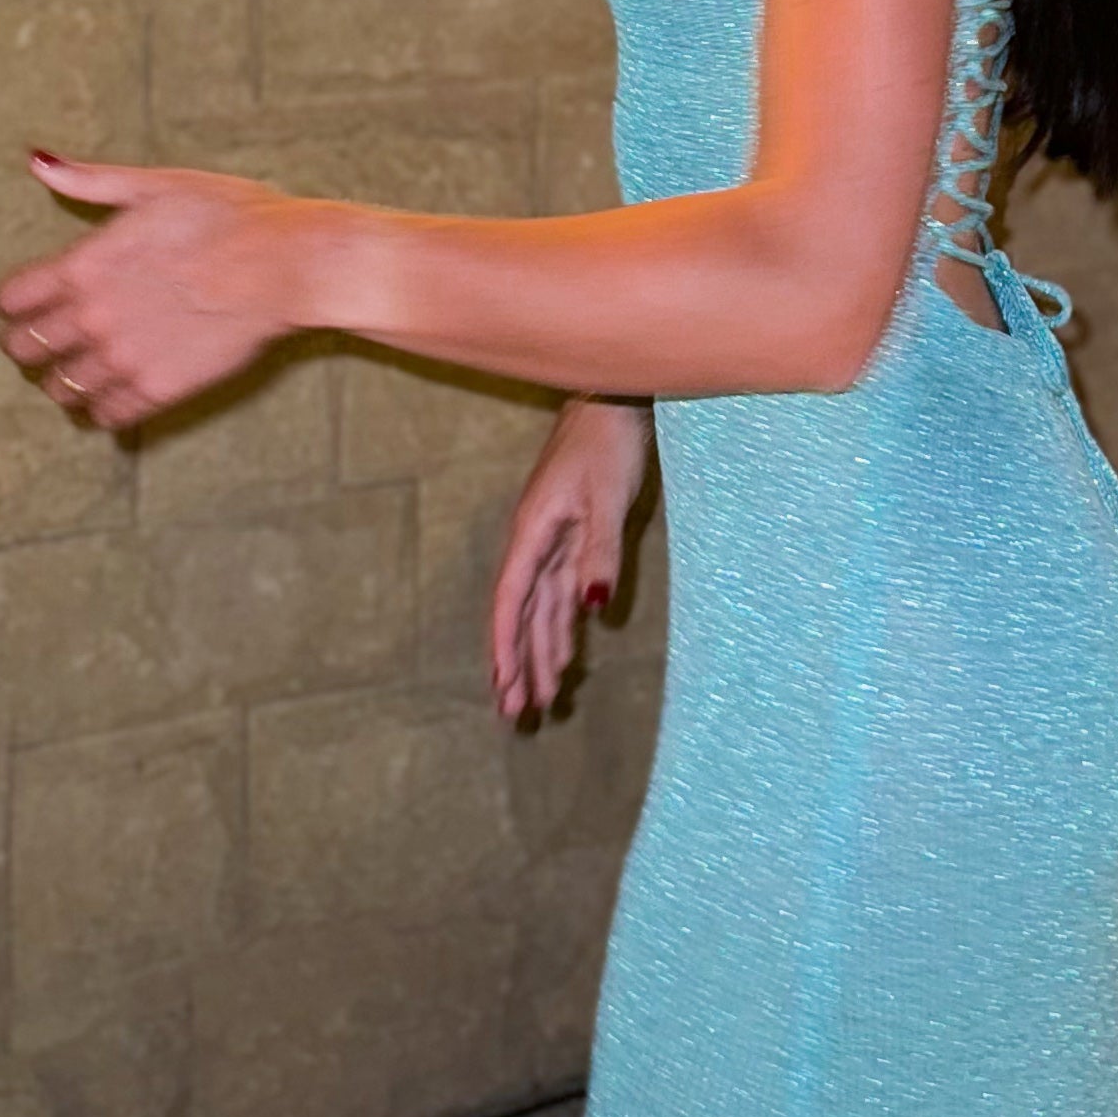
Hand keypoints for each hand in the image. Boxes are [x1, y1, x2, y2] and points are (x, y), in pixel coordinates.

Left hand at [0, 152, 307, 431]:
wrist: (286, 264)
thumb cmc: (230, 215)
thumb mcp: (157, 184)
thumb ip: (90, 180)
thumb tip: (36, 159)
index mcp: (83, 265)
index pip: (9, 300)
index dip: (9, 301)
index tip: (22, 300)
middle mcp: (92, 317)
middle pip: (22, 349)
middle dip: (26, 342)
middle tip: (46, 336)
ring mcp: (123, 358)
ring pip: (58, 388)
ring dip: (61, 378)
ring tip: (79, 368)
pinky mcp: (157, 390)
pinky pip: (105, 415)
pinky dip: (100, 408)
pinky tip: (112, 392)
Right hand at [490, 397, 652, 723]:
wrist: (614, 402)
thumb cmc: (607, 444)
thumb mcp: (606, 498)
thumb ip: (599, 553)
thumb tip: (589, 609)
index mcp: (533, 533)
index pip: (511, 601)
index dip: (505, 645)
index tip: (503, 686)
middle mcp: (536, 542)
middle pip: (522, 614)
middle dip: (519, 663)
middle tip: (517, 714)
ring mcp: (555, 541)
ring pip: (542, 608)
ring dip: (540, 651)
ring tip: (540, 697)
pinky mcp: (575, 537)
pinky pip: (561, 591)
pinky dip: (562, 625)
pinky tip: (566, 653)